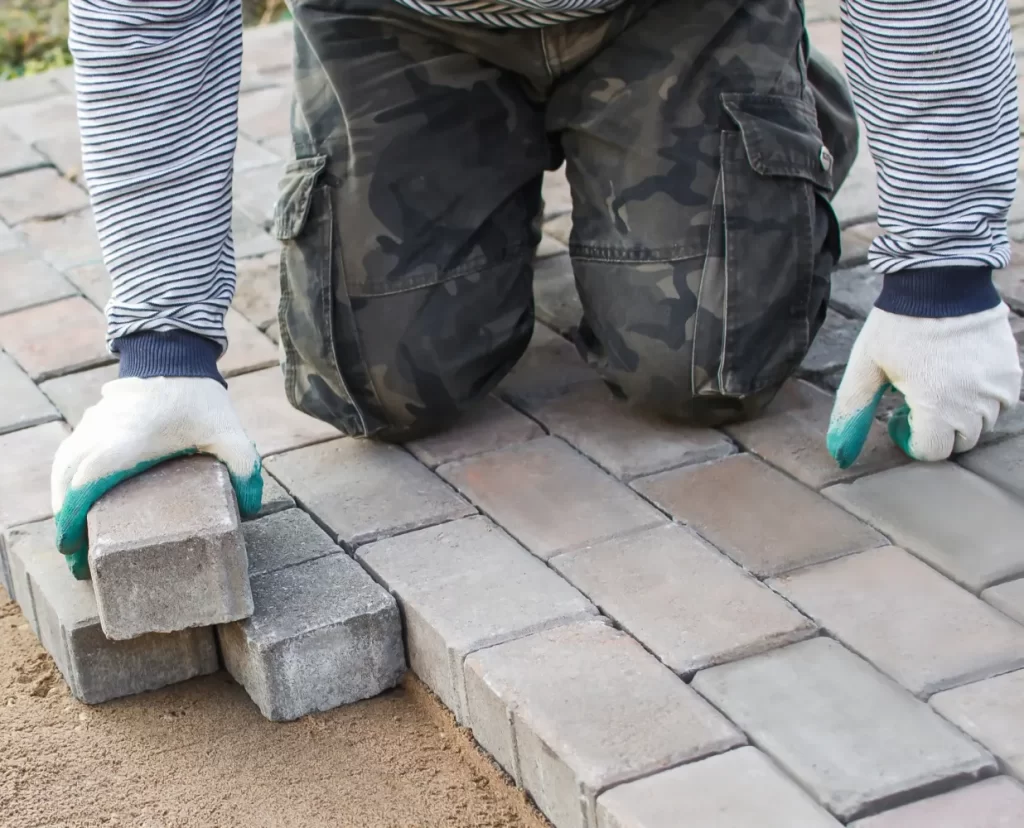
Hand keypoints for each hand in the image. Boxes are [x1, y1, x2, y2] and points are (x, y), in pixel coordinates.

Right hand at [51, 377, 262, 578]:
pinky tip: (74, 498)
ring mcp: (91, 424)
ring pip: (62, 467)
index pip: (86, 483)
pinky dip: (64, 479)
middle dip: (65, 519)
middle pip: (66, 481)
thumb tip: (251, 509)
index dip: (72, 516)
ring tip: (74, 532)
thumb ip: (245, 469)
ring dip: (61, 500)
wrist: (174, 353)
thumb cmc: (199, 398)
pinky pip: (67, 453)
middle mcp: (100, 433)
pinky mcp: (90, 420)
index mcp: (127, 442)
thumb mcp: (231, 434)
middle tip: (76, 555)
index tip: (71, 546)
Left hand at [827, 304, 1021, 466]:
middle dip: (934, 430)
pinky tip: (960, 375)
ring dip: (960, 415)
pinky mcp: (1012, 370)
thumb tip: (839, 454)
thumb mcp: (866, 368)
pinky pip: (1001, 401)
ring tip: (937, 384)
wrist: (939, 281)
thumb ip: (853, 412)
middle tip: (915, 401)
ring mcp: (997, 387)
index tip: (897, 415)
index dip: (909, 439)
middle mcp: (973, 402)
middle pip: (959, 442)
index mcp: (936, 405)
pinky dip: (983, 398)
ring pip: (982, 423)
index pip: (932, 452)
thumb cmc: (897, 325)